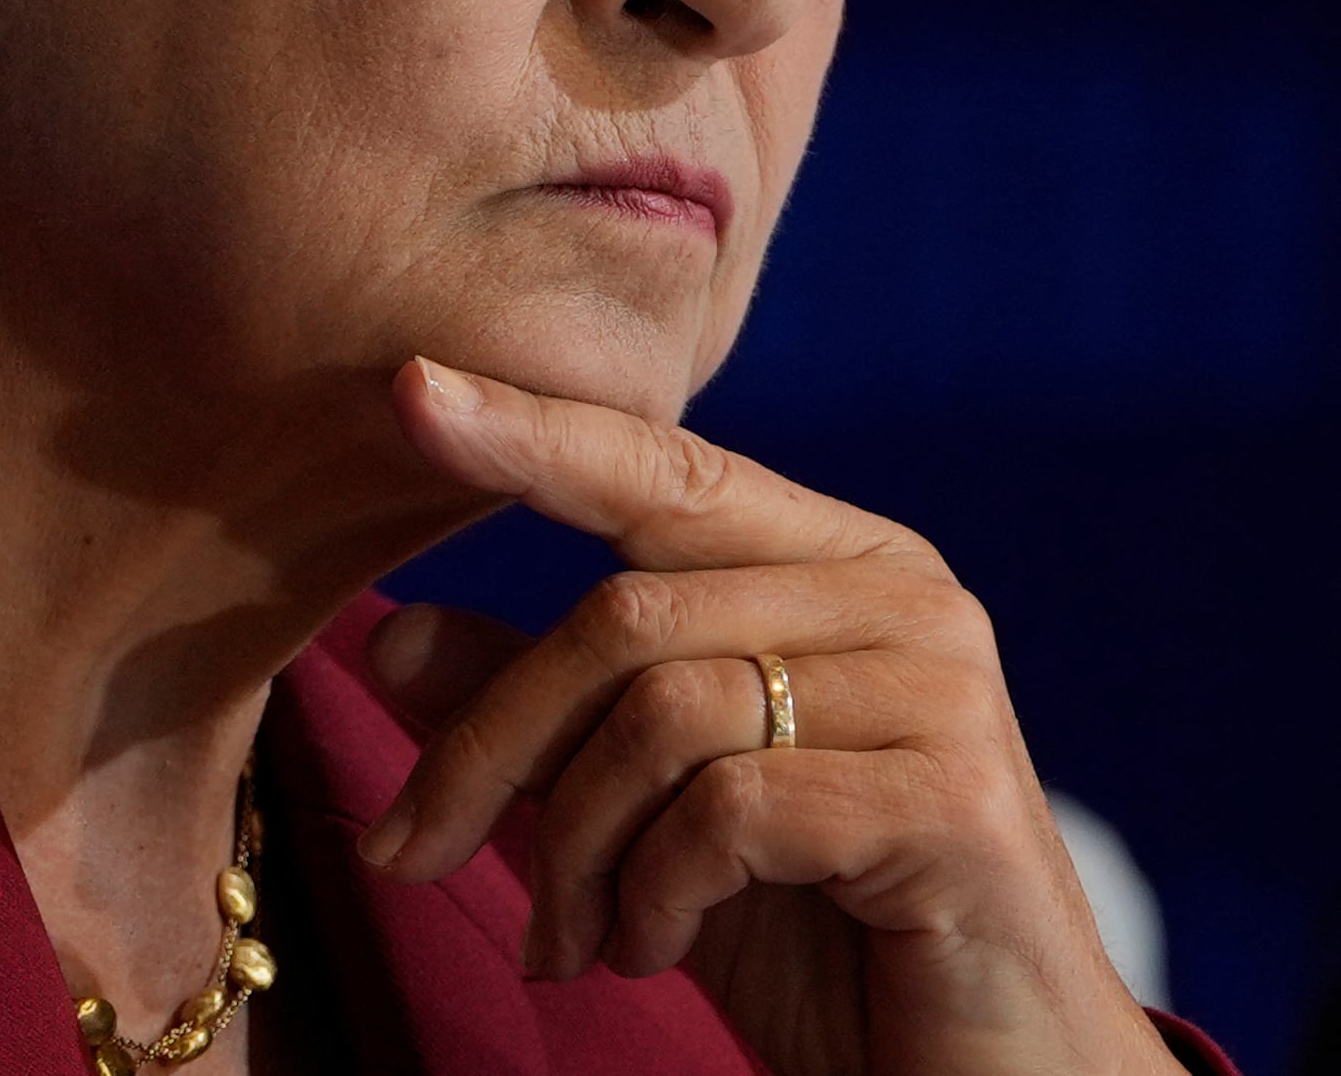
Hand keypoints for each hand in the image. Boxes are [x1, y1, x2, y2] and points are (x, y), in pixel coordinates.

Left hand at [357, 358, 1178, 1075]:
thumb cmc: (826, 945)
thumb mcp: (651, 822)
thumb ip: (546, 723)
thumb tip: (387, 636)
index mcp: (842, 567)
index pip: (664, 471)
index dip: (534, 430)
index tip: (408, 390)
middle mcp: (905, 600)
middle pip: (624, 618)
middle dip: (489, 748)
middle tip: (407, 854)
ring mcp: (941, 693)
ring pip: (661, 714)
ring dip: (574, 850)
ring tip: (572, 940)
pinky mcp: (953, 801)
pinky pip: (728, 810)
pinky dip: (654, 895)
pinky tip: (653, 950)